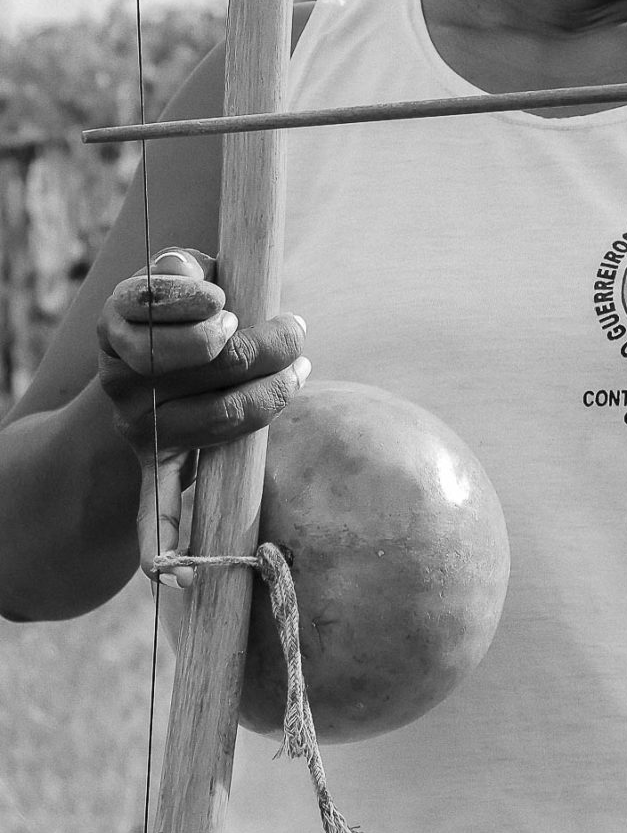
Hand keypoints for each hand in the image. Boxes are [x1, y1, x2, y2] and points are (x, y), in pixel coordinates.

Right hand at [96, 247, 307, 583]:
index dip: (197, 305)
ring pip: (221, 417)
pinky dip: (168, 537)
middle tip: (296, 327)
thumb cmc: (172, 319)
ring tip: (300, 368)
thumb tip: (203, 279)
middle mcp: (125, 383)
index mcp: (120, 326)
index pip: (155, 311)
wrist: (127, 386)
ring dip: (272, 393)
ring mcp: (143, 431)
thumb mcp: (170, 283)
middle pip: (212, 362)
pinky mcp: (159, 469)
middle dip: (267, 342)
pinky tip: (190, 561)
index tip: (228, 301)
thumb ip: (183, 271)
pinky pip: (160, 509)